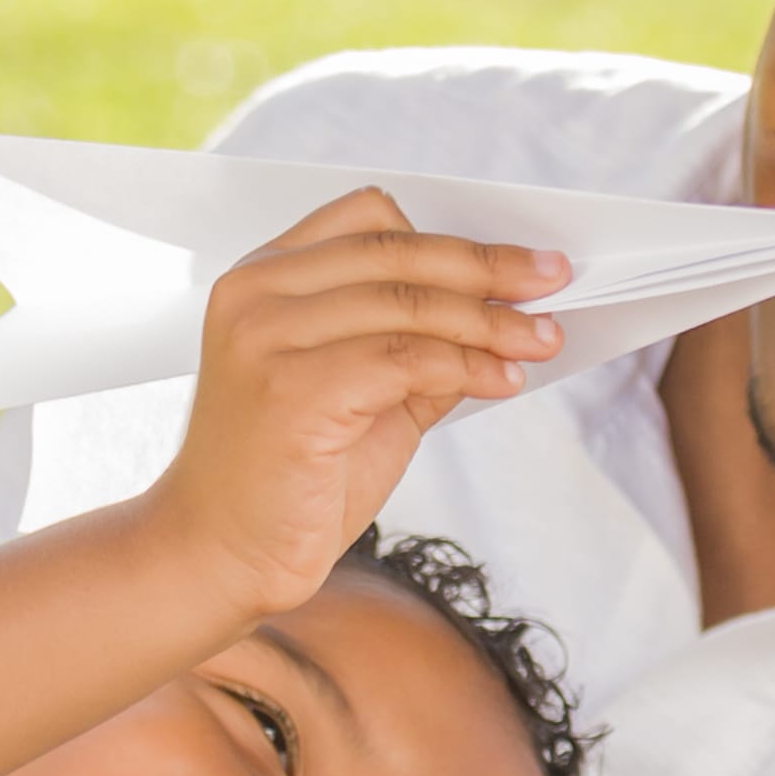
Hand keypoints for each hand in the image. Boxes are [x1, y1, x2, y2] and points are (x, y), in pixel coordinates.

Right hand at [144, 191, 568, 612]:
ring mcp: (266, 339)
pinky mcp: (291, 390)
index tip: (516, 261)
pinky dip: (468, 366)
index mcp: (261, 279)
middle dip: (488, 268)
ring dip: (491, 323)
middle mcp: (254, 295)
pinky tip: (504, 381)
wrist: (221, 556)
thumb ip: (415, 346)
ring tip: (542, 339)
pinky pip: (406, 360)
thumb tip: (505, 311)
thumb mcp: (363, 395)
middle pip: (398, 254)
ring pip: (409, 306)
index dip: (450, 236)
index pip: (368, 218)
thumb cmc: (288, 479)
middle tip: (553, 283)